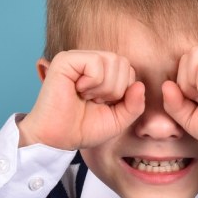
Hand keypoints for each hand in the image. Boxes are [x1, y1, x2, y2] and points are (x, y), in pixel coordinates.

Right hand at [19, 50, 145, 149]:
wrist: (58, 139)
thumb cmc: (83, 128)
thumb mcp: (118, 120)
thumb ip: (134, 105)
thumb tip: (139, 85)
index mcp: (102, 72)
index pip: (129, 70)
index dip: (123, 92)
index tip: (103, 105)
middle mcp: (90, 61)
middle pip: (123, 63)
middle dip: (115, 89)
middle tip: (94, 101)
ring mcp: (77, 58)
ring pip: (112, 61)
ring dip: (104, 87)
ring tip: (86, 97)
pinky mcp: (65, 60)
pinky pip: (96, 63)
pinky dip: (92, 82)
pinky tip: (78, 90)